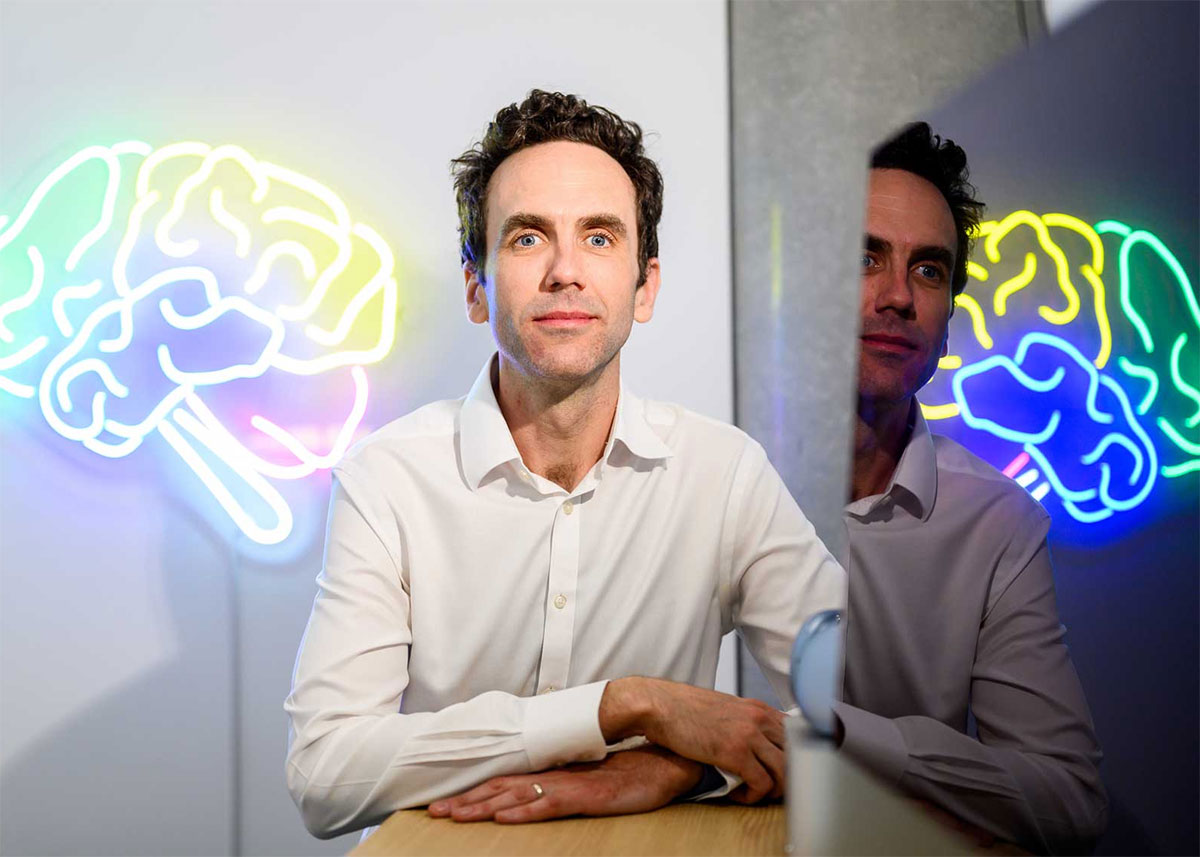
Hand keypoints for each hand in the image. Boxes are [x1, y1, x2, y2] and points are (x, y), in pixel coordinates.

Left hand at [427, 746, 702, 822]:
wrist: (665, 760)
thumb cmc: (630, 772)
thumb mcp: (590, 779)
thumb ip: (564, 782)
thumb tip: (538, 788)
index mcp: (554, 774)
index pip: (506, 782)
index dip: (476, 793)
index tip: (448, 803)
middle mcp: (555, 776)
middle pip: (502, 788)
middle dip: (467, 801)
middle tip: (435, 812)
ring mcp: (570, 786)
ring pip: (517, 796)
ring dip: (484, 806)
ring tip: (456, 815)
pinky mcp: (587, 797)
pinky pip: (549, 805)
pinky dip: (524, 811)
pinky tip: (504, 818)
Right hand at [599, 677, 785, 802]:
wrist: (659, 705)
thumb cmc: (684, 709)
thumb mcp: (723, 708)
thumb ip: (744, 722)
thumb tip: (755, 743)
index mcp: (757, 708)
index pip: (795, 735)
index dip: (792, 757)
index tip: (780, 772)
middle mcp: (759, 719)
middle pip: (795, 754)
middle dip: (787, 777)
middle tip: (769, 788)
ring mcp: (749, 735)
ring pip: (784, 772)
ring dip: (772, 790)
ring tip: (753, 794)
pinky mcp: (735, 753)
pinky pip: (761, 784)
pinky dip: (752, 796)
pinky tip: (737, 795)